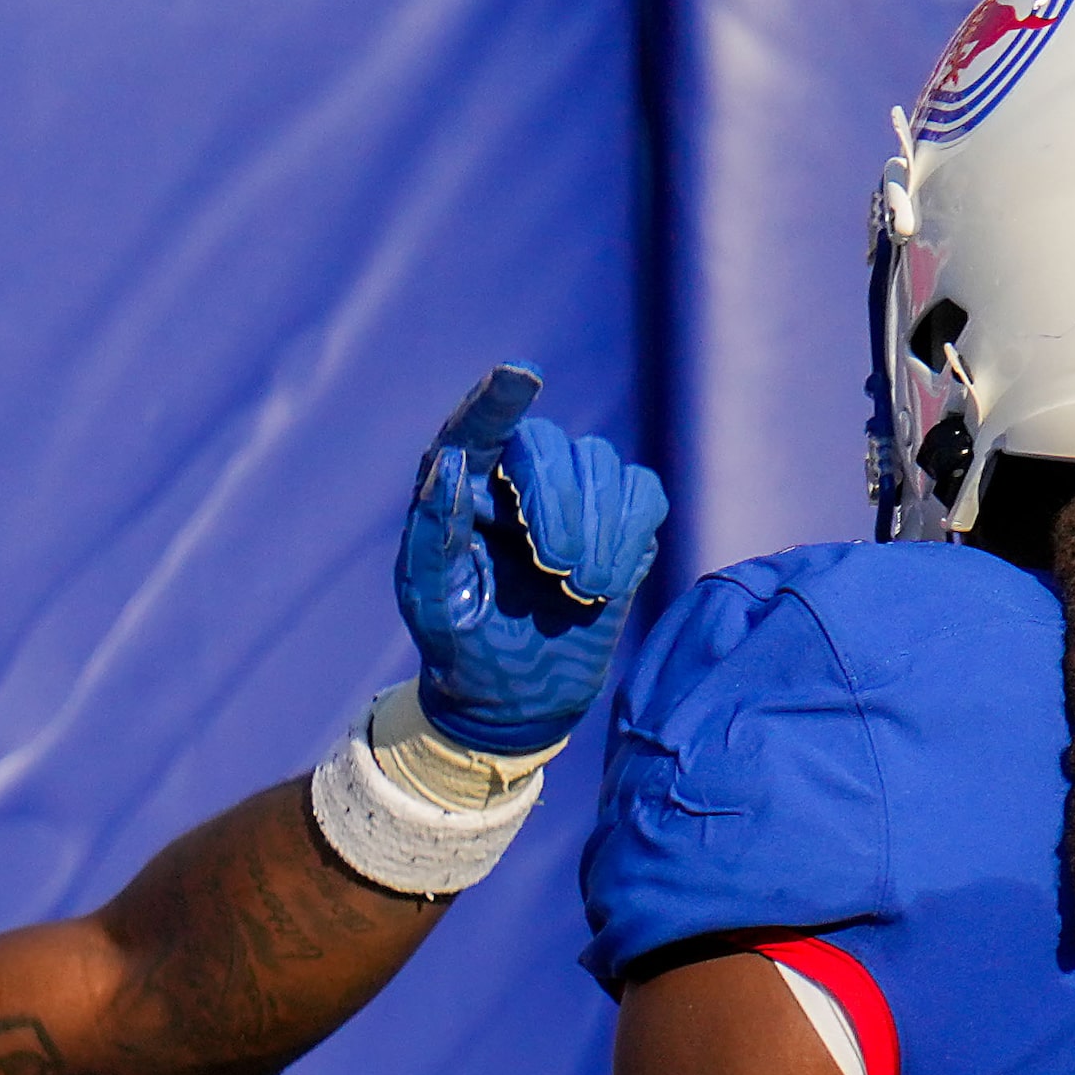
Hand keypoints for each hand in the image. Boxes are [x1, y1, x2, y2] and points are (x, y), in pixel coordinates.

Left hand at [395, 364, 668, 753]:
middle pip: (550, 446)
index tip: (520, 376)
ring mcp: (574, 495)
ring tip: (577, 591)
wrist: (514, 698)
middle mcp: (515, 478)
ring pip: (602, 466)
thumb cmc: (460, 644)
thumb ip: (432, 533)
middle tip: (555, 569)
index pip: (478, 427)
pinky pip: (644, 493)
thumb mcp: (430, 601)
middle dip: (559, 505)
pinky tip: (603, 583)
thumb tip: (448, 462)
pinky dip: (630, 535)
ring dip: (597, 530)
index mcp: (459, 488)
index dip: (499, 400)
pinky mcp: (621, 521)